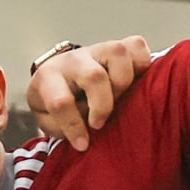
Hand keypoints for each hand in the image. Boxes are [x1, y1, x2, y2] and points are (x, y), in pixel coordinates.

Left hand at [26, 39, 152, 149]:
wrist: (58, 76)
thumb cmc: (54, 101)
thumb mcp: (47, 119)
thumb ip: (62, 126)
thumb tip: (89, 131)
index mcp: (48, 77)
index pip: (61, 102)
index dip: (74, 126)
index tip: (82, 144)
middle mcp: (73, 59)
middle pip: (95, 76)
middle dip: (103, 106)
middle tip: (100, 123)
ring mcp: (96, 49)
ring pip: (118, 53)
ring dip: (124, 82)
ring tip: (120, 98)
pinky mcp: (117, 45)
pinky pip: (137, 46)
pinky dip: (142, 63)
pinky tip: (135, 81)